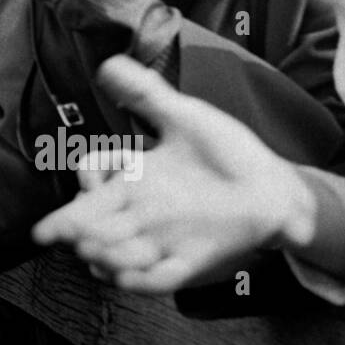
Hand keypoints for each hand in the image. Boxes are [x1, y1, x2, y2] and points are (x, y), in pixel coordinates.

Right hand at [32, 55, 316, 293]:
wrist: (276, 185)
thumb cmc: (229, 152)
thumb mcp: (184, 118)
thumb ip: (144, 94)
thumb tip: (107, 64)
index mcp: (136, 177)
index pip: (91, 182)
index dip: (84, 180)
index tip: (93, 176)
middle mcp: (142, 211)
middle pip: (92, 225)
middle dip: (72, 229)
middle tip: (68, 232)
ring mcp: (164, 238)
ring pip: (118, 255)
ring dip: (103, 256)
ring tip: (94, 251)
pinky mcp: (191, 260)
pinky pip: (159, 279)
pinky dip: (140, 280)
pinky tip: (126, 277)